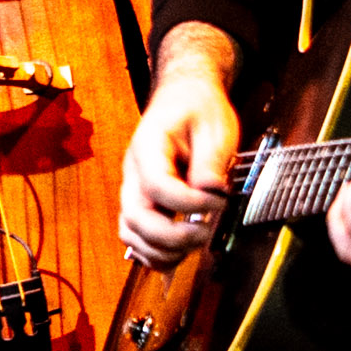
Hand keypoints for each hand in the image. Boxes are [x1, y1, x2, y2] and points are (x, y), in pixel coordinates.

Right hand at [119, 60, 242, 268]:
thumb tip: (210, 192)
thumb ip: (210, 160)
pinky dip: (154, 253)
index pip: (158, 186)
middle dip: (172, 237)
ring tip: (194, 244)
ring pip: (131, 234)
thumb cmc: (197, 107)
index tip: (219, 202)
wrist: (183, 96)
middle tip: (205, 233)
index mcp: (148, 147)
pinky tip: (179, 252)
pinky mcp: (142, 203)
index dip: (190, 203)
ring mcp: (134, 190)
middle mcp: (134, 172)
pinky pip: (136, 237)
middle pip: (136, 218)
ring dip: (161, 250)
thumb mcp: (214, 125)